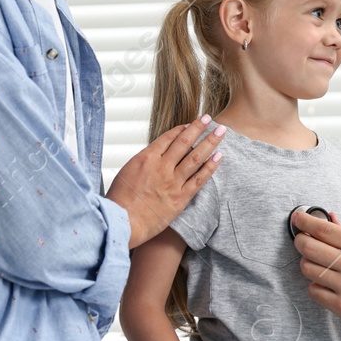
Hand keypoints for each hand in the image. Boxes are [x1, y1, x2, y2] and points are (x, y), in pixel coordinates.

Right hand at [107, 117, 226, 246]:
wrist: (122, 222)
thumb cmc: (119, 201)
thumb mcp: (126, 172)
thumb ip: (143, 162)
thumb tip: (154, 156)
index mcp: (146, 158)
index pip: (168, 138)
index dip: (181, 129)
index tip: (190, 124)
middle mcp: (162, 167)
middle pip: (184, 142)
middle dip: (198, 128)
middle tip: (209, 118)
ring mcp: (172, 182)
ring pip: (196, 156)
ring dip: (210, 142)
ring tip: (221, 131)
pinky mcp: (181, 197)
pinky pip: (199, 179)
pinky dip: (210, 167)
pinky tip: (219, 157)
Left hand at [291, 211, 340, 336]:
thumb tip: (330, 218)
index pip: (325, 229)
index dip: (305, 221)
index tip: (297, 218)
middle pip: (310, 247)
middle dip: (300, 241)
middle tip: (301, 240)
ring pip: (308, 268)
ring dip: (308, 265)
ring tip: (318, 266)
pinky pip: (313, 290)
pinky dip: (316, 287)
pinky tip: (326, 285)